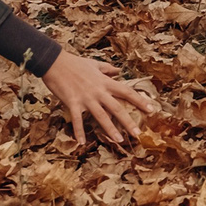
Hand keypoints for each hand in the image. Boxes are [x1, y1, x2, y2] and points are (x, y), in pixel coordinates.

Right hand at [42, 51, 156, 147]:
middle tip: (138, 134)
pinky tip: (82, 143)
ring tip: (119, 140)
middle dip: (128, 121)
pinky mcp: (72, 102)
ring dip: (110, 129)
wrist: (54, 62)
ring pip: (101, 116)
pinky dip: (79, 132)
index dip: (140, 101)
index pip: (126, 92)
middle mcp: (98, 91)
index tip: (151, 109)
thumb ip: (107, 69)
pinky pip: (77, 120)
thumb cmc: (75, 63)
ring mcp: (85, 97)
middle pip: (117, 108)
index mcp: (105, 82)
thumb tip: (118, 71)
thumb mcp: (94, 64)